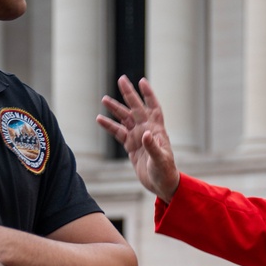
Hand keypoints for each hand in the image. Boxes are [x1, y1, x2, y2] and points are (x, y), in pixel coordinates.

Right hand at [97, 76, 179, 201]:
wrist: (162, 185)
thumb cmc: (165, 172)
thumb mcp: (160, 160)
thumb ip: (153, 147)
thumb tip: (145, 134)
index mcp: (156, 130)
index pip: (153, 108)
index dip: (148, 94)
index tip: (142, 81)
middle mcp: (147, 130)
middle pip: (136, 108)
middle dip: (129, 94)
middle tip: (121, 79)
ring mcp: (138, 138)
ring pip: (125, 119)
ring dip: (116, 109)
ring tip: (104, 99)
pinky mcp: (131, 146)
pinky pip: (118, 133)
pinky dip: (109, 126)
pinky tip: (99, 119)